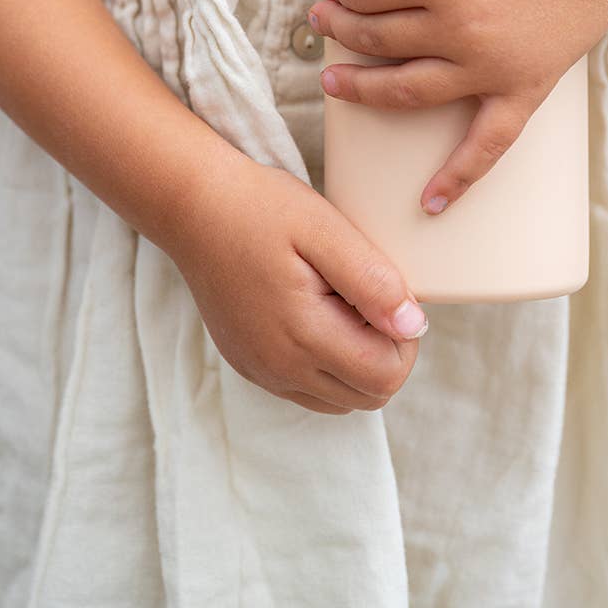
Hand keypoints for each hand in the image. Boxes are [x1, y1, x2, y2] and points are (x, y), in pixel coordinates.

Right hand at [168, 148, 427, 414]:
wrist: (194, 208)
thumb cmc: (261, 208)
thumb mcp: (324, 229)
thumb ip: (372, 281)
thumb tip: (413, 325)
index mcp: (302, 334)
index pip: (387, 374)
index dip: (404, 336)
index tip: (388, 291)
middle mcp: (280, 368)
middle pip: (370, 395)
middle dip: (386, 350)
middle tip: (368, 294)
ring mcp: (262, 372)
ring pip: (342, 399)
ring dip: (358, 361)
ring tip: (341, 302)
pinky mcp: (250, 366)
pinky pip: (309, 390)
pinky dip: (328, 364)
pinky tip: (318, 314)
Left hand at [307, 0, 607, 215]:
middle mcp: (461, 27)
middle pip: (377, 38)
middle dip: (342, 30)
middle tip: (326, 22)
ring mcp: (492, 66)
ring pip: (407, 91)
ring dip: (362, 91)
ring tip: (333, 82)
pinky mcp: (524, 89)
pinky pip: (488, 145)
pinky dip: (459, 177)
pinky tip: (429, 203)